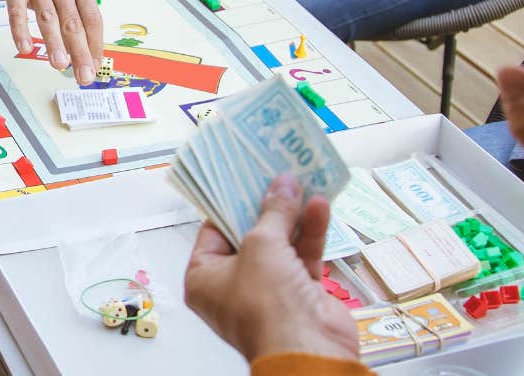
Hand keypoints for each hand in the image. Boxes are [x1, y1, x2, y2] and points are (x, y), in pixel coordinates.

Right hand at [0, 0, 103, 83]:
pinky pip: (16, 10)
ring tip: (60, 65)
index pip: (92, 18)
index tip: (96, 66)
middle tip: (84, 76)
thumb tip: (84, 37)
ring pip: (48, 18)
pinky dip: (20, 29)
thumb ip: (76, 1)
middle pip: (73, 23)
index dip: (96, 44)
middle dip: (80, 52)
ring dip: (54, 43)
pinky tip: (24, 47)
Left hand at [184, 175, 358, 361]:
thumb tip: (282, 186)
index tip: (244, 177)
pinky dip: (310, 232)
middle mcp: (234, 286)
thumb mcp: (262, 245)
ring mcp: (269, 291)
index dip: (230, 203)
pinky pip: (302, 256)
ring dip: (293, 216)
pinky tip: (318, 206)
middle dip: (266, 206)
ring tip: (302, 182)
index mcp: (205, 278)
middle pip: (250, 235)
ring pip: (280, 244)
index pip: (213, 231)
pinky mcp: (300, 294)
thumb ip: (273, 212)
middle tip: (275, 175)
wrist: (308, 349)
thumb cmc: (267, 306)